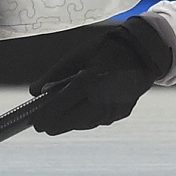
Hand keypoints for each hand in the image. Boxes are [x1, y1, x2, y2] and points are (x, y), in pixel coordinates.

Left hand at [28, 16, 175, 134]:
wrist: (141, 53)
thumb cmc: (106, 50)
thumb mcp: (77, 55)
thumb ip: (54, 74)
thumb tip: (34, 91)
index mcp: (91, 80)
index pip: (63, 103)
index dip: (47, 114)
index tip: (35, 122)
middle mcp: (104, 97)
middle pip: (73, 120)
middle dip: (55, 124)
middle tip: (41, 125)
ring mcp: (115, 108)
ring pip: (85, 123)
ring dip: (68, 123)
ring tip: (55, 120)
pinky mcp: (121, 113)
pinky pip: (97, 121)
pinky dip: (84, 119)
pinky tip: (76, 114)